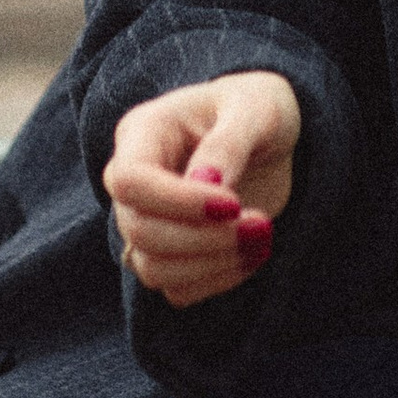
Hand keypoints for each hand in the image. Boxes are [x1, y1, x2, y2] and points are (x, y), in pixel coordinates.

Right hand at [103, 70, 299, 308]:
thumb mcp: (254, 110)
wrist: (269, 134)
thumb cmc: (258, 108)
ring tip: (263, 238)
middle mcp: (136, 181)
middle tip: (261, 224)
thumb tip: (204, 185)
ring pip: (153, 268)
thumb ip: (228, 143)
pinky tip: (254, 253)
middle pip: (137, 230)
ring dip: (212, 265)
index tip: (234, 203)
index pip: (128, 180)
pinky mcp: (172, 253)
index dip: (175, 201)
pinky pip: (177, 289)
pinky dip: (218, 280)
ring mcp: (149, 221)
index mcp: (143, 133)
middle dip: (202, 239)